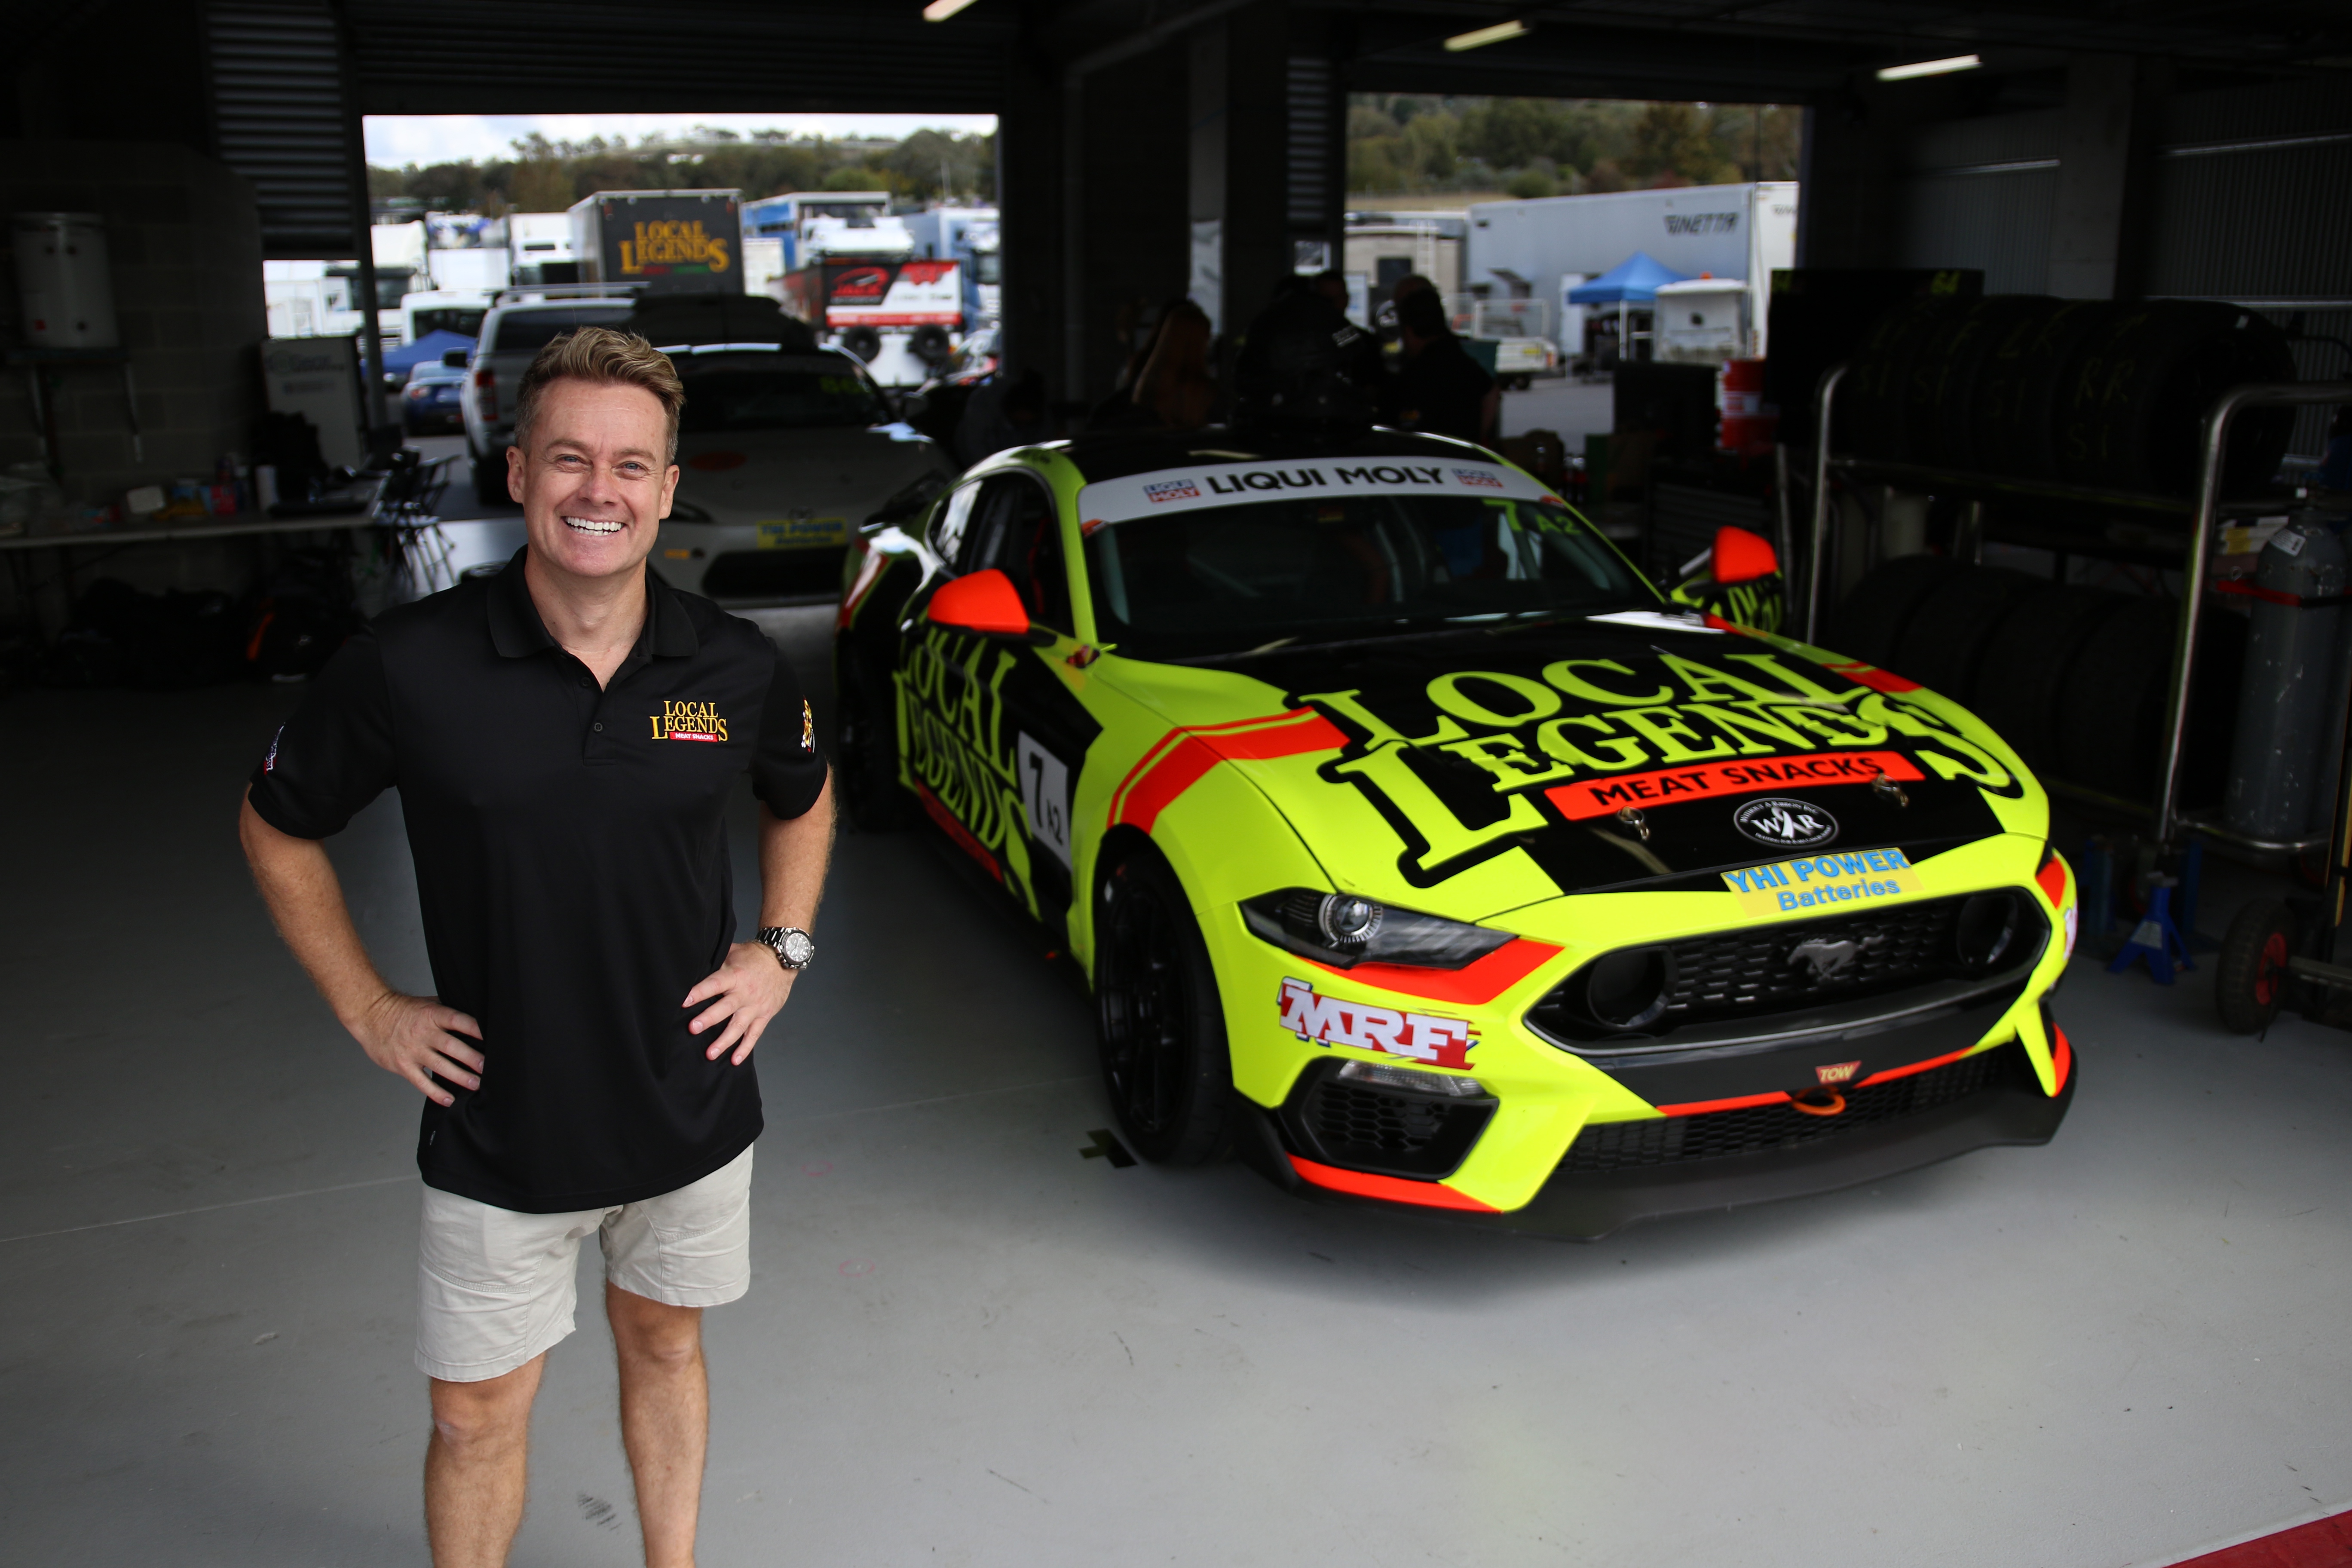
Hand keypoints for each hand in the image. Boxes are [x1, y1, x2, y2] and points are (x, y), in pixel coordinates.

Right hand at [348, 992, 484, 1106]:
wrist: (370, 1015)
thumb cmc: (403, 1009)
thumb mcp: (427, 1003)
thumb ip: (448, 1011)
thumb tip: (475, 1016)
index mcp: (432, 1015)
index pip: (458, 1021)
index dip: (475, 1029)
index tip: (491, 1038)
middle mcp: (424, 1033)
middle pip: (452, 1046)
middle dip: (472, 1058)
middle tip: (487, 1068)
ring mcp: (413, 1050)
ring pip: (440, 1066)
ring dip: (460, 1076)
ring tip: (476, 1084)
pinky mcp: (403, 1065)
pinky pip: (422, 1082)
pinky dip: (435, 1093)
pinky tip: (449, 1099)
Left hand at [683, 942, 796, 1064]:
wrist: (782, 960)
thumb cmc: (753, 956)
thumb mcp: (733, 953)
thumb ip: (715, 962)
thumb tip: (692, 966)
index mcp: (735, 976)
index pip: (715, 984)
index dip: (699, 992)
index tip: (684, 1001)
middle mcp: (745, 993)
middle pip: (725, 1008)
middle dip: (708, 1019)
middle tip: (693, 1028)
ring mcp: (755, 1006)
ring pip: (738, 1026)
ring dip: (724, 1041)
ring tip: (710, 1054)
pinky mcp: (764, 1015)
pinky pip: (754, 1034)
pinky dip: (745, 1048)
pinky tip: (734, 1060)